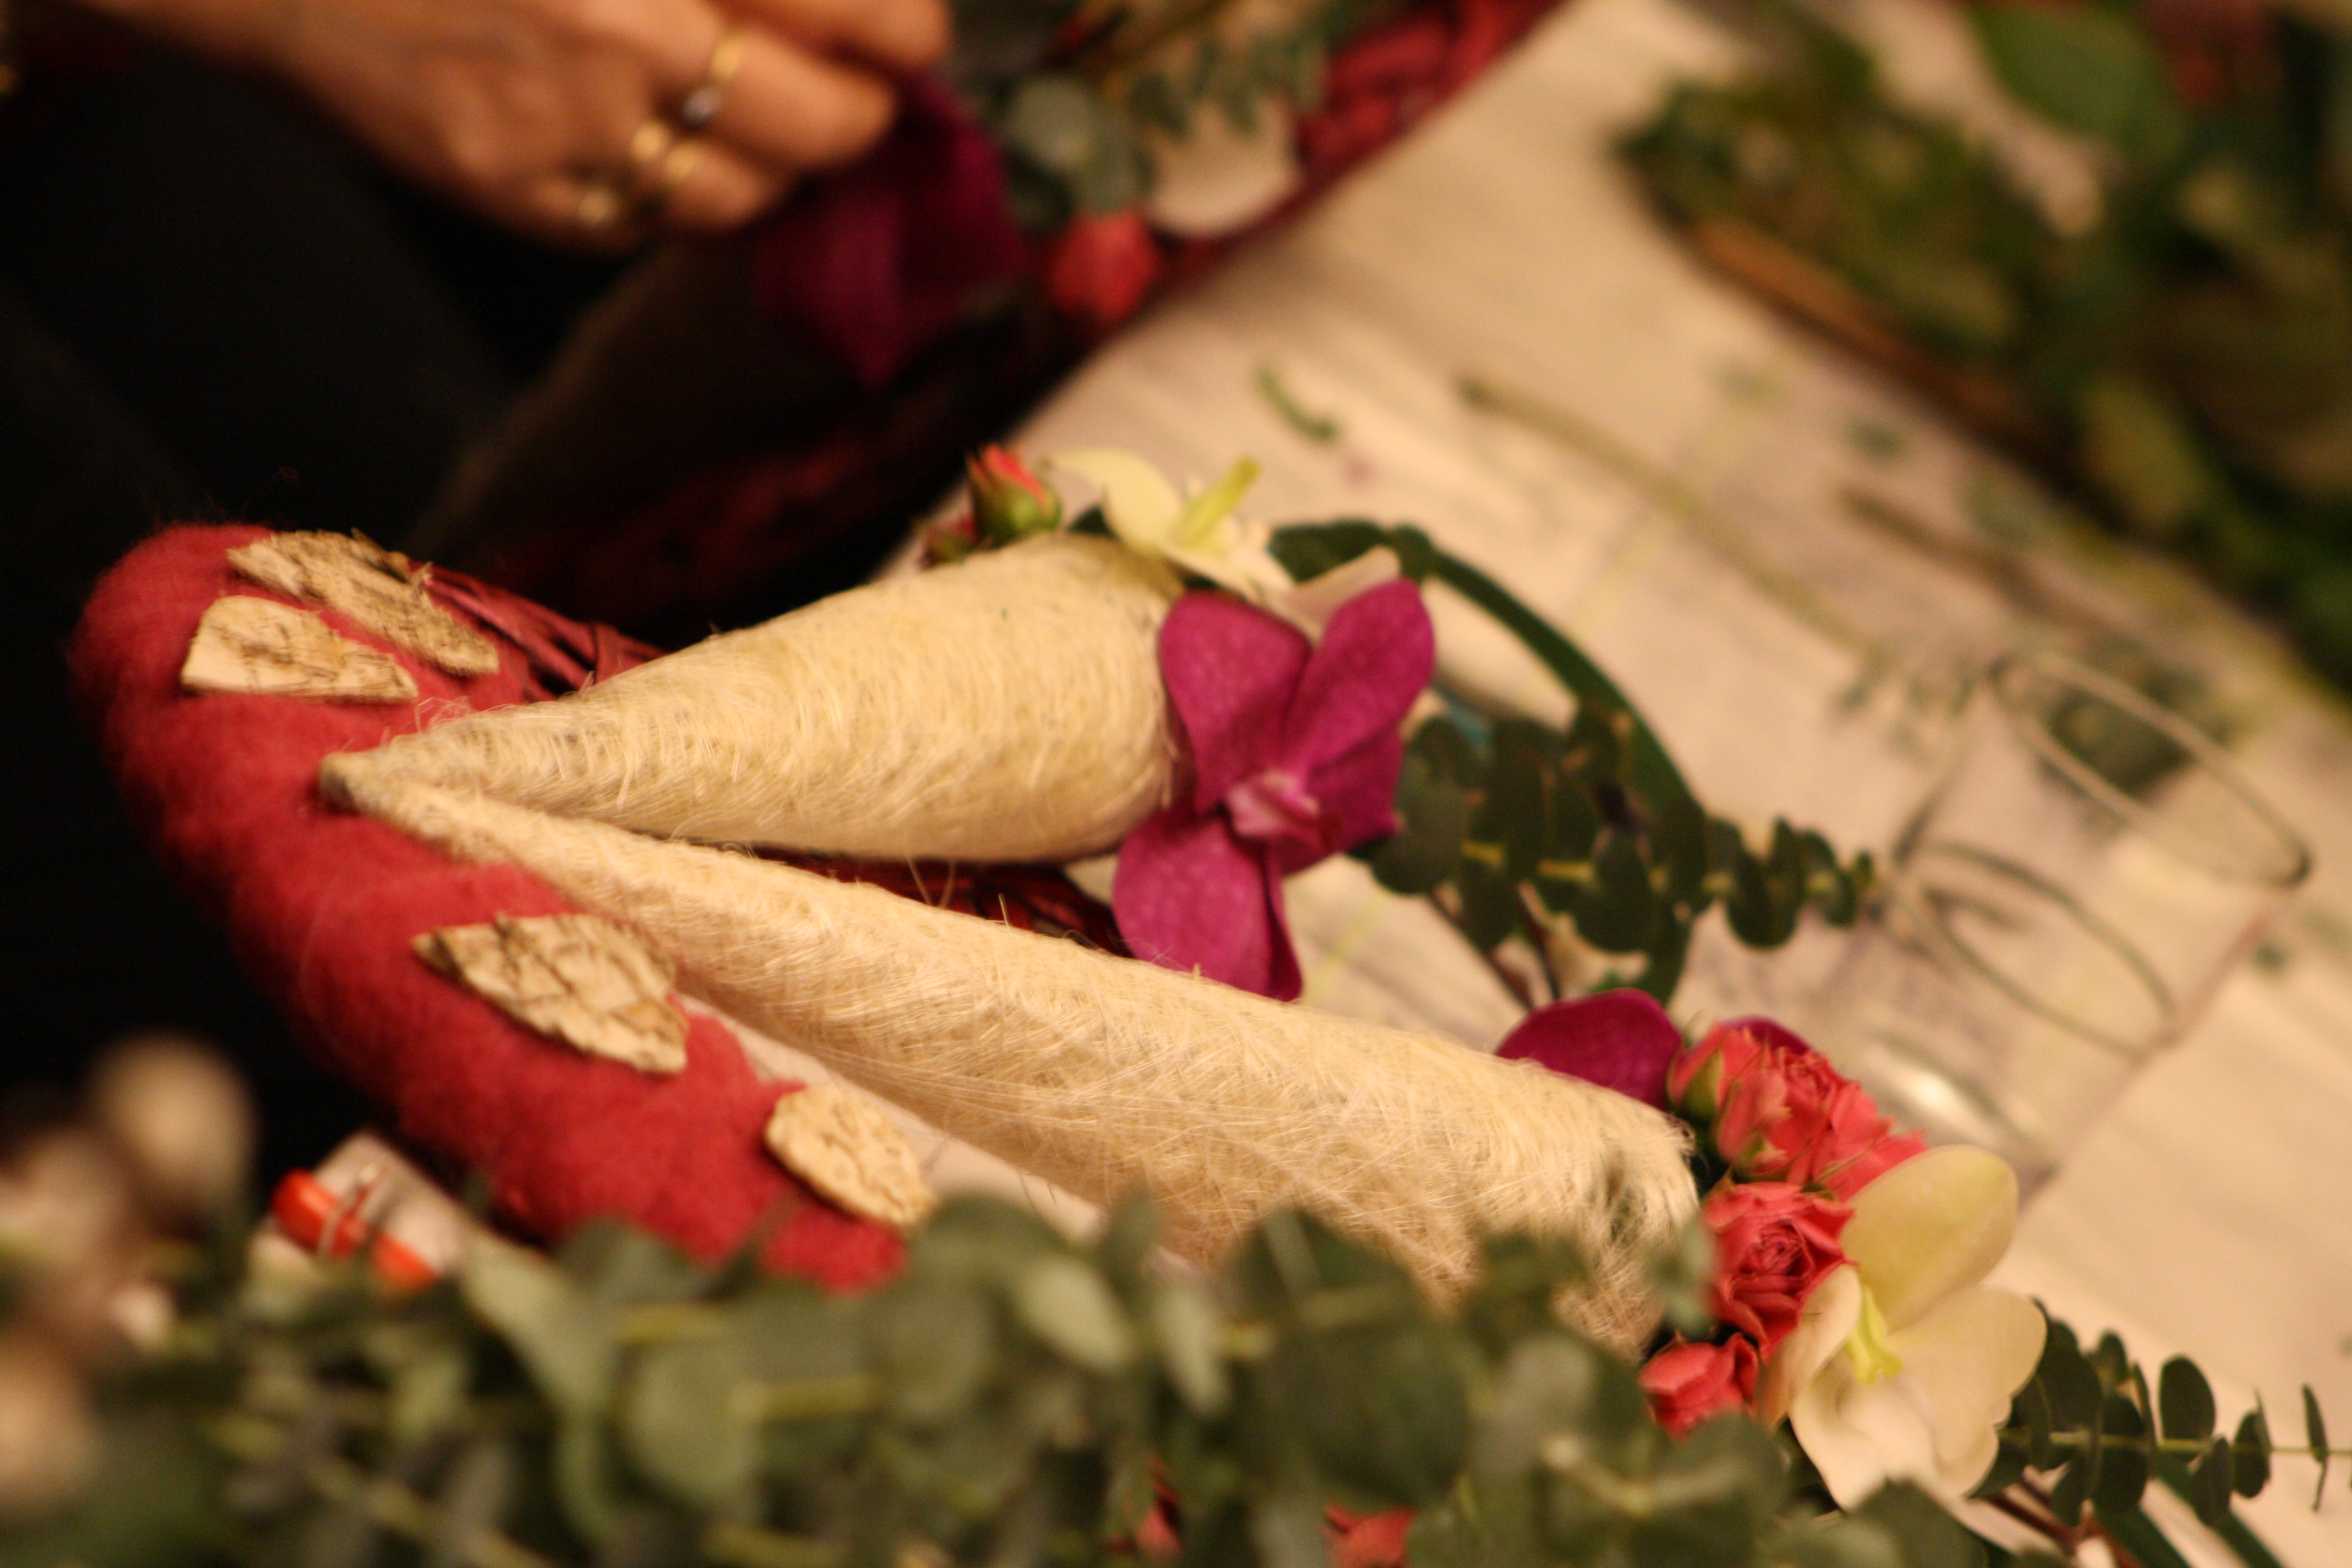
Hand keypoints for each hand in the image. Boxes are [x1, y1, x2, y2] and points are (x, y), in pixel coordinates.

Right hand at [88, 0, 948, 243]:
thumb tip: (849, 15)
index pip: (859, 12)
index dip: (905, 36)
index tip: (909, 42)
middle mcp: (632, 35)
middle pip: (831, 124)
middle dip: (863, 117)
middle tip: (861, 98)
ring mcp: (574, 129)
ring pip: (751, 198)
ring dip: (778, 172)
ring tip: (762, 129)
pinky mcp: (523, 197)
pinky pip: (654, 228)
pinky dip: (679, 199)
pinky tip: (662, 150)